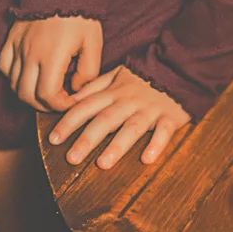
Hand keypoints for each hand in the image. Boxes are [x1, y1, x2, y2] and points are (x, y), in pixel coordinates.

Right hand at [0, 14, 101, 112]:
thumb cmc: (81, 16)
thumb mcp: (94, 43)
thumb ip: (88, 72)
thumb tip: (76, 89)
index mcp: (52, 56)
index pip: (47, 96)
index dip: (60, 105)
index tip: (71, 100)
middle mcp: (30, 54)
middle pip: (27, 96)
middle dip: (44, 105)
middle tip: (58, 100)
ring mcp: (18, 46)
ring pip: (14, 84)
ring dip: (29, 94)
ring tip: (45, 90)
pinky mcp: (11, 38)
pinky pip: (4, 66)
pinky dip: (13, 77)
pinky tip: (28, 75)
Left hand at [45, 64, 191, 169]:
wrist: (179, 67)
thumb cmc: (143, 77)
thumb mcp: (117, 75)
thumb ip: (94, 87)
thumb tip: (70, 100)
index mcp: (114, 91)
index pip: (87, 106)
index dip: (69, 122)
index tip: (53, 139)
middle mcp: (129, 101)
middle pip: (106, 120)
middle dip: (88, 139)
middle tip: (71, 158)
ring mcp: (150, 109)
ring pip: (132, 127)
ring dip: (117, 146)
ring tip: (103, 164)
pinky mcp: (170, 117)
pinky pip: (164, 132)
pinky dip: (156, 145)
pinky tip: (147, 159)